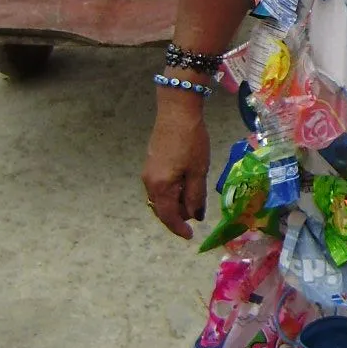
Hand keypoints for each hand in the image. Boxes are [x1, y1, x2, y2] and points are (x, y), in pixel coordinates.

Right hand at [142, 99, 211, 239]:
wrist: (176, 112)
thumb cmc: (191, 141)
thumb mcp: (198, 171)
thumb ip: (195, 196)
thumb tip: (194, 216)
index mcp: (161, 187)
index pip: (168, 217)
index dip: (179, 229)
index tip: (190, 236)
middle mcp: (149, 182)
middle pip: (162, 209)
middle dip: (178, 216)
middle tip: (196, 214)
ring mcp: (148, 172)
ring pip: (160, 198)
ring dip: (175, 203)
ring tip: (193, 200)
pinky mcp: (151, 163)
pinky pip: (159, 187)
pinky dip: (171, 192)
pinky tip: (184, 185)